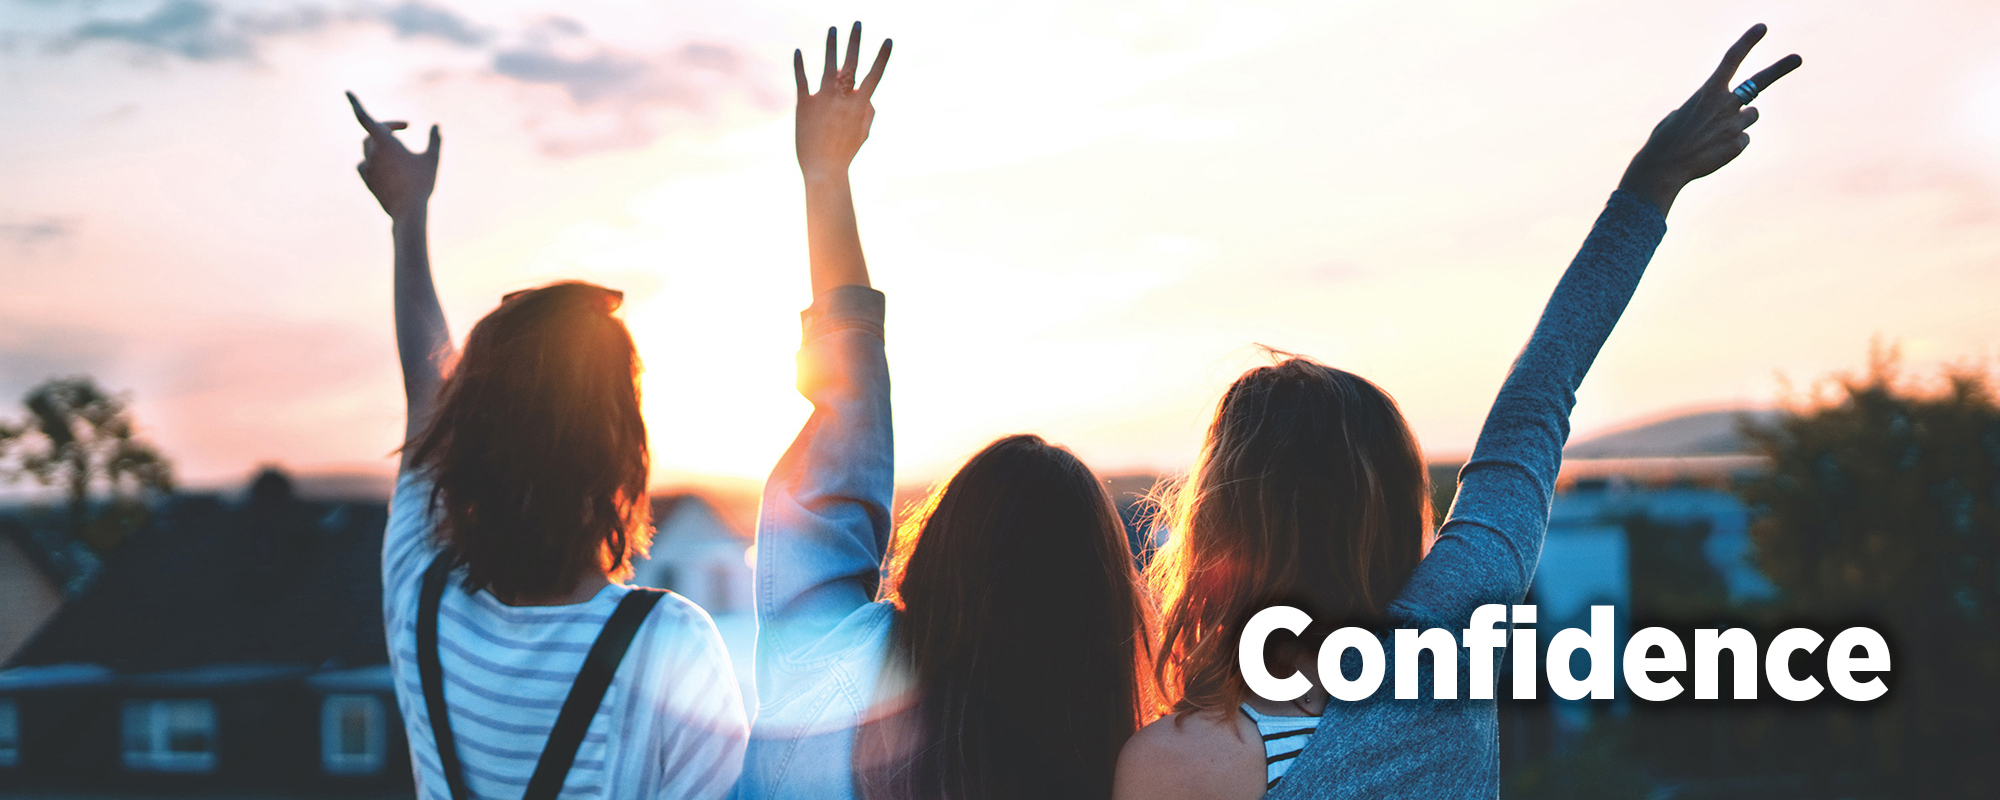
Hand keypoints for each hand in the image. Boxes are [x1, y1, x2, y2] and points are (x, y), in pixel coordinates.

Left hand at [348, 91, 440, 219]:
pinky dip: (372, 160)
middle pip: (372, 132)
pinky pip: (364, 165)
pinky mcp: (367, 181)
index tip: (346, 92)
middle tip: (405, 127)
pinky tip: (383, 166)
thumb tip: (436, 126)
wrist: (408, 212)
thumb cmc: (421, 183)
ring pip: (368, 148)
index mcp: (385, 142)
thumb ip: (434, 140)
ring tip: (398, 148)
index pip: (364, 117)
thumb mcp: (432, 159)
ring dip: (380, 144)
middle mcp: (372, 153)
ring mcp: (367, 167)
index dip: (355, 103)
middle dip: (387, 127)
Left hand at [794, 23, 891, 182]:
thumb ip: (868, 113)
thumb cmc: (845, 153)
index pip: (874, 75)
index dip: (882, 57)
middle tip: (857, 22)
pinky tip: (797, 51)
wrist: (823, 169)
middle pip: (851, 63)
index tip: (889, 39)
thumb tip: (868, 97)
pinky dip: (799, 65)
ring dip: (831, 45)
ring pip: (828, 65)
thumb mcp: (863, 133)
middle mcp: (842, 98)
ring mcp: (823, 98)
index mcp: (860, 105)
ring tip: (833, 28)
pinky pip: (801, 79)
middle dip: (855, 41)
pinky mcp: (804, 103)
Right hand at [1618, 24, 1800, 214]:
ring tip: (1714, 135)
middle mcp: (1726, 103)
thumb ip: (1703, 109)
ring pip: (1751, 116)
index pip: (1732, 60)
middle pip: (1758, 82)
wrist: (1665, 166)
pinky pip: (1743, 139)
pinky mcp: (1739, 144)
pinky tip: (1713, 151)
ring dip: (1739, 122)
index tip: (1762, 28)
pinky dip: (1731, 144)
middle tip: (1797, 58)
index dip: (1748, 42)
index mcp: (1708, 91)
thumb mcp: (1680, 115)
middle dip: (1780, 69)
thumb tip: (1717, 117)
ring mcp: (1735, 124)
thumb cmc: (1666, 140)